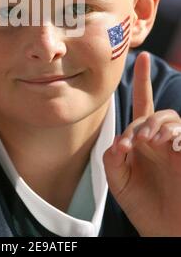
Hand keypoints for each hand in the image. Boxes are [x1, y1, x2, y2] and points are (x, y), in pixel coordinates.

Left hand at [103, 51, 180, 235]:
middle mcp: (161, 140)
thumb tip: (121, 140)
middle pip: (155, 113)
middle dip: (142, 123)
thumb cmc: (144, 206)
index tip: (143, 57)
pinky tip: (166, 146)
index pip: (143, 105)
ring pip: (170, 119)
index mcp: (143, 141)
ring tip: (149, 144)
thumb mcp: (118, 181)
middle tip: (134, 143)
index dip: (143, 81)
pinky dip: (174, 136)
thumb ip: (112, 158)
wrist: (166, 231)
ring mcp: (176, 147)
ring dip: (156, 126)